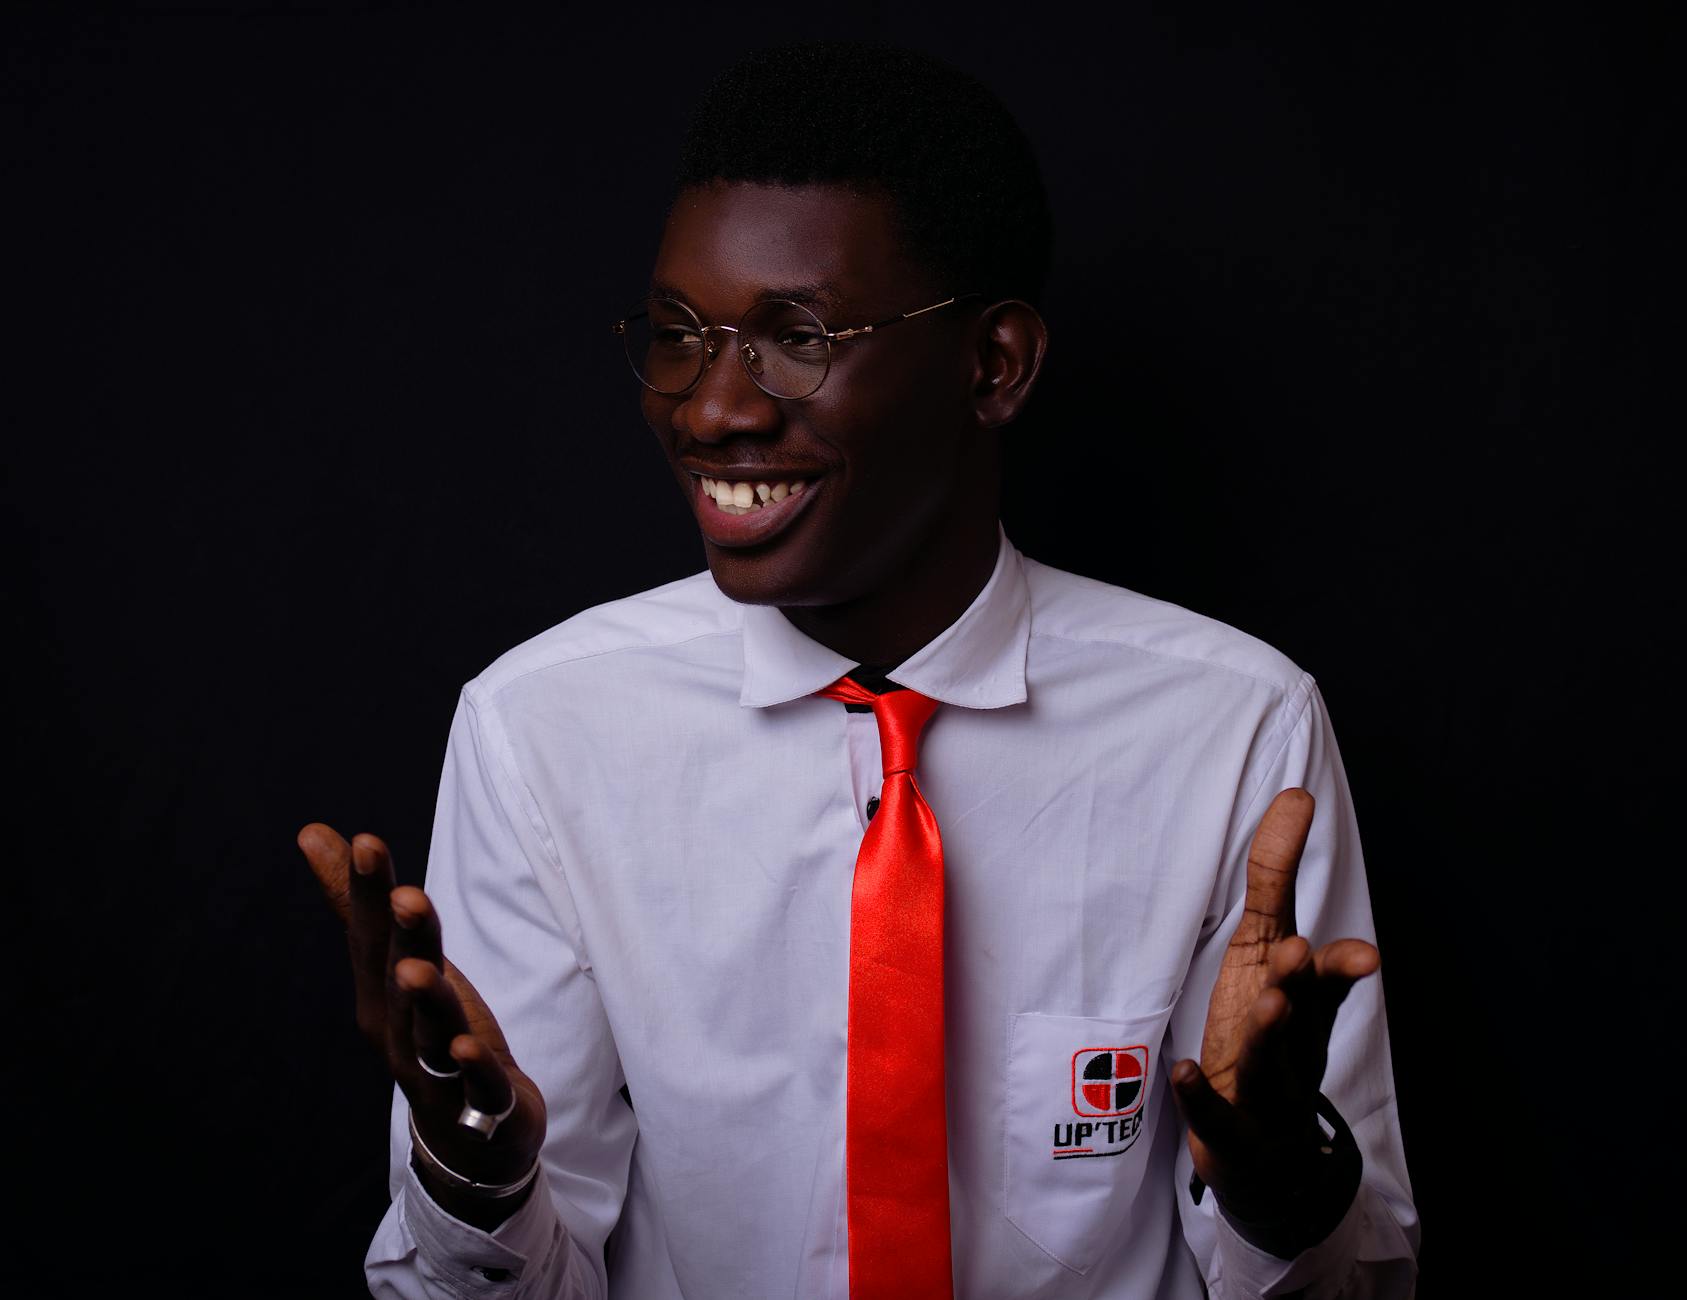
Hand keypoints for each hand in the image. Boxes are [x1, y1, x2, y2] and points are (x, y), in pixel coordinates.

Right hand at [299, 822, 545, 1224]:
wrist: (469, 1137)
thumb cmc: (427, 1034)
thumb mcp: (397, 963)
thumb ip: (359, 903)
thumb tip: (312, 832)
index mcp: (380, 993)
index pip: (372, 935)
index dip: (369, 892)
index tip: (367, 841)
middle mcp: (399, 1030)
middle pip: (400, 978)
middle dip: (404, 937)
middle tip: (405, 894)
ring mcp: (437, 1070)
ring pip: (430, 1032)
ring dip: (427, 1001)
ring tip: (418, 970)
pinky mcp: (481, 1103)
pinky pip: (476, 1085)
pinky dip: (472, 1068)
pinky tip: (468, 1048)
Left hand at [1169, 789, 1378, 1245]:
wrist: (1270, 1155)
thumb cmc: (1270, 1040)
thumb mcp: (1272, 962)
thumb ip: (1278, 887)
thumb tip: (1295, 797)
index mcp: (1302, 1000)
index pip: (1319, 966)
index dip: (1334, 952)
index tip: (1354, 927)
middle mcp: (1293, 1042)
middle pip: (1300, 1010)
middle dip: (1300, 982)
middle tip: (1299, 951)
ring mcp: (1266, 1090)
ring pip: (1268, 1062)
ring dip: (1267, 1032)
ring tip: (1267, 1001)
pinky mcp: (1232, 1131)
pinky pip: (1215, 1114)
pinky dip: (1200, 1094)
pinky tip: (1180, 1071)